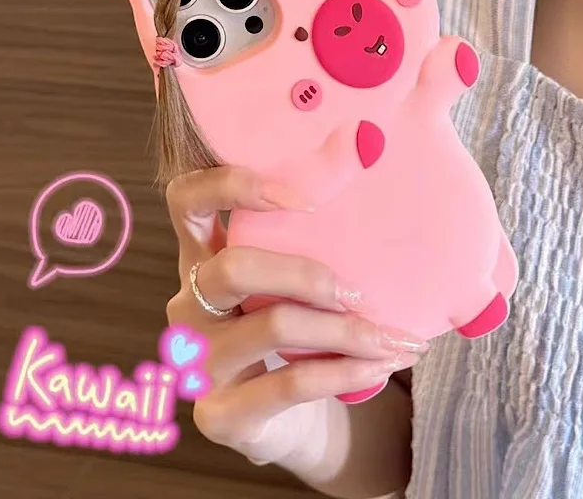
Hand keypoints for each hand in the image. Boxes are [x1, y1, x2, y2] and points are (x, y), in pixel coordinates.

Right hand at [164, 165, 427, 465]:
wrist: (286, 420)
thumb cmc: (296, 332)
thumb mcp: (291, 284)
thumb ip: (306, 243)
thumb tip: (371, 162)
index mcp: (202, 258)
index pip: (186, 202)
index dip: (231, 187)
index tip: (302, 198)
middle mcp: (189, 305)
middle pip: (234, 267)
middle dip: (307, 274)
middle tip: (360, 290)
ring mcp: (198, 362)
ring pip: (274, 324)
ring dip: (347, 329)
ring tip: (396, 336)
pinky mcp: (219, 414)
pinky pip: (290, 384)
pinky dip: (345, 371)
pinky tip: (379, 365)